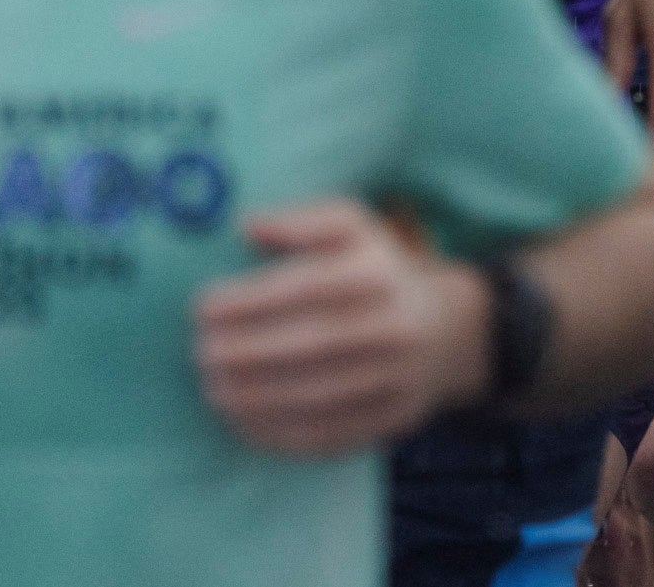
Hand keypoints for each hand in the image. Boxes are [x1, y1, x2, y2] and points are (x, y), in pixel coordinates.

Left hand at [193, 200, 486, 455]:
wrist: (452, 332)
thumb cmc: (380, 273)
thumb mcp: (354, 228)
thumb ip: (304, 221)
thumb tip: (249, 226)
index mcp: (379, 275)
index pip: (305, 288)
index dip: (247, 300)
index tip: (201, 308)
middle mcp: (394, 326)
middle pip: (307, 345)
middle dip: (242, 353)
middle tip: (201, 354)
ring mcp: (397, 377)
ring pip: (314, 395)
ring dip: (252, 398)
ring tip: (212, 388)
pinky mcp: (392, 418)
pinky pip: (329, 433)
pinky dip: (279, 433)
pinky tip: (243, 420)